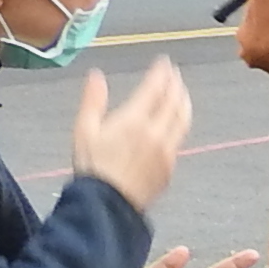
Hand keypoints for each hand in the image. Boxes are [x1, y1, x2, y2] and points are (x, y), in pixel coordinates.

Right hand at [70, 56, 194, 215]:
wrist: (108, 205)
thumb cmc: (92, 168)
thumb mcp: (84, 130)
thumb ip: (93, 100)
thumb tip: (97, 76)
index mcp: (134, 120)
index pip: (155, 88)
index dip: (162, 72)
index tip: (164, 62)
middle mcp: (156, 133)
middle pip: (174, 102)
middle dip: (175, 84)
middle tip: (175, 73)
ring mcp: (167, 151)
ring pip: (182, 120)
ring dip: (184, 102)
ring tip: (182, 93)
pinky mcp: (170, 168)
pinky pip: (179, 139)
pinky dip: (180, 124)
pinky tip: (176, 123)